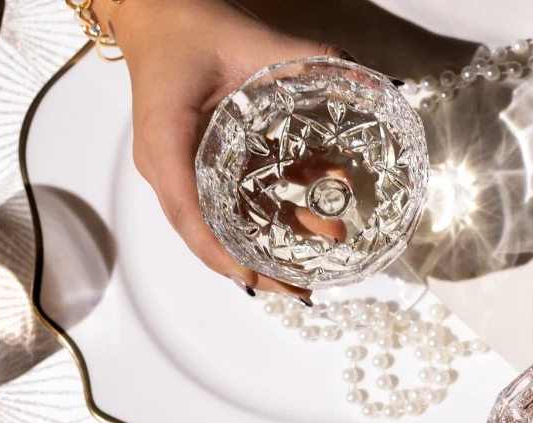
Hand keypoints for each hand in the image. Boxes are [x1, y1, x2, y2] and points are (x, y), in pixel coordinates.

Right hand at [100, 0, 340, 302]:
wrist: (159, 12)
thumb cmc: (191, 26)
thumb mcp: (252, 42)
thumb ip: (311, 62)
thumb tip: (373, 85)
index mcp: (166, 142)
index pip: (188, 212)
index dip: (222, 251)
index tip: (256, 278)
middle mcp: (168, 163)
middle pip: (207, 231)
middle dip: (257, 262)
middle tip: (305, 286)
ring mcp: (180, 165)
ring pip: (225, 218)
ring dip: (275, 234)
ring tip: (331, 236)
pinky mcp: (197, 159)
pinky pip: (233, 194)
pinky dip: (275, 204)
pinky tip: (320, 194)